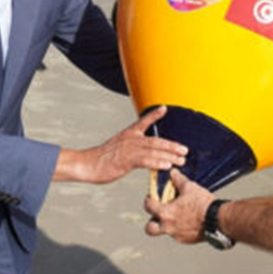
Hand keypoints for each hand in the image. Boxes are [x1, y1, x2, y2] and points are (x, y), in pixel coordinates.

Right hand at [53, 106, 186, 184]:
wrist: (87, 164)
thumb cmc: (101, 159)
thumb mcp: (117, 148)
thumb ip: (131, 149)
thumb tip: (142, 153)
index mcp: (128, 134)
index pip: (143, 121)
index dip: (154, 115)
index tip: (165, 108)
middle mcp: (131, 139)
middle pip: (156, 140)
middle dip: (172, 145)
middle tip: (185, 150)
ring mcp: (129, 149)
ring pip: (154, 150)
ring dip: (169, 155)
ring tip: (181, 159)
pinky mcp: (127, 160)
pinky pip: (146, 160)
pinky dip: (158, 162)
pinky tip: (167, 165)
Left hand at [144, 168, 214, 243]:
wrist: (217, 220)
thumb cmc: (203, 205)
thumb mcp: (190, 187)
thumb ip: (178, 180)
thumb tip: (173, 174)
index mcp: (166, 213)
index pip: (148, 207)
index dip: (148, 200)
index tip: (151, 198)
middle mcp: (168, 227)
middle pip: (149, 229)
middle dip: (151, 222)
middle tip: (157, 214)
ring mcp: (177, 235)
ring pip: (165, 232)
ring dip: (166, 225)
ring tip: (175, 216)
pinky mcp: (186, 240)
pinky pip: (177, 235)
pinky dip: (179, 228)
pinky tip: (188, 220)